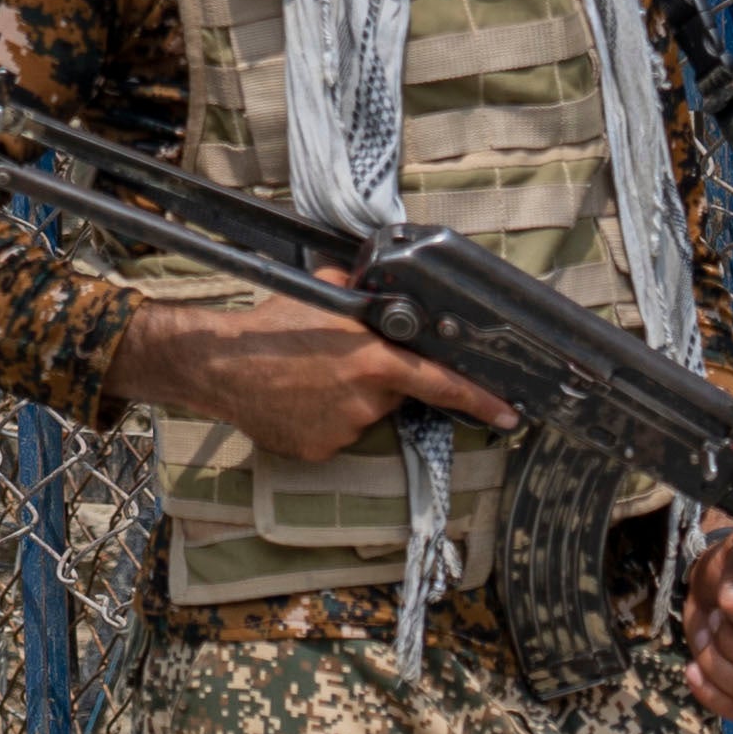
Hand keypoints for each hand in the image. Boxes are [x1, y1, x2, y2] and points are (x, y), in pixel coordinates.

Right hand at [107, 283, 511, 465]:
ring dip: (348, 399)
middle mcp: (366, 401)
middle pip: (395, 394)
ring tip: (308, 379)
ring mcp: (344, 430)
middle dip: (379, 380)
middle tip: (337, 363)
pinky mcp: (320, 451)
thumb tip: (379, 283)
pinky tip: (297, 402)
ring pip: (365, 415)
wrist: (223, 367)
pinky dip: (324, 420)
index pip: (441, 382)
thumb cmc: (274, 325)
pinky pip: (337, 434)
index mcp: (375, 361)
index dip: (480, 399)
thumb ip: (363, 292)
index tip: (509, 413)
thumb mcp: (325, 293)